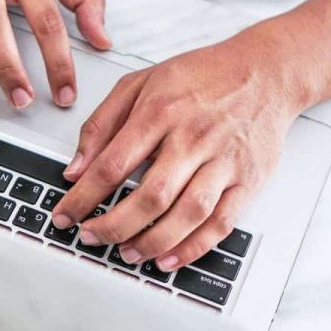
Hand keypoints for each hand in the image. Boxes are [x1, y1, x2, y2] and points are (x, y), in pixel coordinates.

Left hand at [52, 32, 302, 270]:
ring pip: (186, 214)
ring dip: (152, 242)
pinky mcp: (247, 180)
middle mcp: (192, 138)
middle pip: (150, 196)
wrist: (265, 70)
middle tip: (91, 237)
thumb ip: (101, 124)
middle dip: (113, 225)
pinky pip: (220, 223)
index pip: (112, 165)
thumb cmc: (200, 77)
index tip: (65, 216)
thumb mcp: (139, 84)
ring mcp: (223, 161)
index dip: (83, 197)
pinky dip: (192, 247)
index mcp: (159, 112)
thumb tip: (75, 168)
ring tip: (125, 253)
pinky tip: (167, 259)